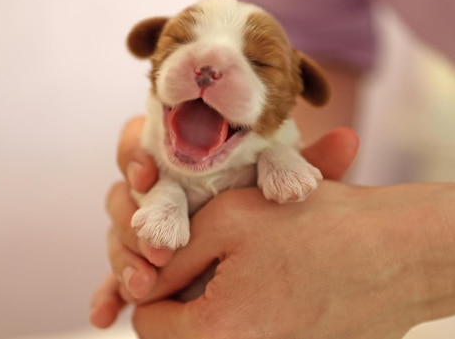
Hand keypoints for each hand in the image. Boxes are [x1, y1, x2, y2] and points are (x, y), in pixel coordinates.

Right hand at [89, 120, 359, 327]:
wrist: (271, 243)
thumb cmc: (268, 200)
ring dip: (122, 260)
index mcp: (179, 156)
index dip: (136, 157)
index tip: (148, 176)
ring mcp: (143, 228)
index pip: (141, 144)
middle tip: (153, 246)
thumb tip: (348, 140)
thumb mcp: (284, 185)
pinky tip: (105, 315)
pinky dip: (108, 293)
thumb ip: (306, 166)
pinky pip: (115, 277)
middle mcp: (154, 190)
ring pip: (117, 237)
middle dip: (131, 220)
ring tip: (141, 286)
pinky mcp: (139, 264)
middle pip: (121, 195)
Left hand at [132, 182, 454, 338]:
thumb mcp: (228, 220)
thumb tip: (142, 283)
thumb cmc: (320, 228)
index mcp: (215, 333)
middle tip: (207, 246)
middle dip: (181, 288)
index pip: (145, 322)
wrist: (406, 253)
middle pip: (182, 330)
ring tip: (244, 254)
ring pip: (219, 326)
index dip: (151, 278)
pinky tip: (271, 271)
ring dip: (215, 293)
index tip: (173, 248)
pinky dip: (247, 303)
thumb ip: (171, 256)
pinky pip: (253, 329)